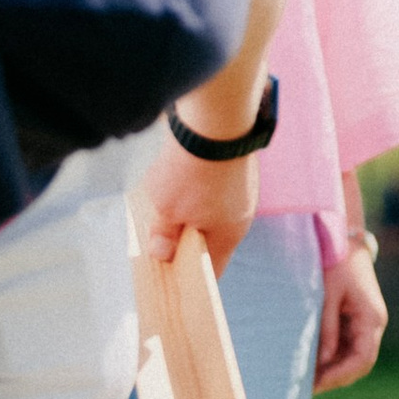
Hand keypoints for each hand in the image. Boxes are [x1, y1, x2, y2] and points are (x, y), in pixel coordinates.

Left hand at [136, 137, 260, 272]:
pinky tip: (176, 176)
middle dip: (184, 238)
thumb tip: (162, 253)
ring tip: (163, 202)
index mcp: (229, 234)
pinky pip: (212, 186)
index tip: (169, 277)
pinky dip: (195, 187)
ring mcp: (241, 187)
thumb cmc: (192, 173)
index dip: (190, 276)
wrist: (216, 121)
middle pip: (210, 237)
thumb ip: (164, 234)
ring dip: (188, 209)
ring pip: (211, 209)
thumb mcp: (168, 210)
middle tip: (157, 235)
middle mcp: (241, 213)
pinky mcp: (233, 165)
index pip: (212, 268)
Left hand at [311, 240, 387, 393]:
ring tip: (306, 378)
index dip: (340, 375)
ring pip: (354, 357)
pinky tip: (312, 362)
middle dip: (336, 377)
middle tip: (306, 388)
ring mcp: (366, 323)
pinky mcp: (356, 320)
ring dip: (333, 369)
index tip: (316, 385)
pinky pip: (347, 346)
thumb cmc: (336, 263)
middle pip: (360, 363)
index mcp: (372, 318)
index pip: (363, 359)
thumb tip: (323, 361)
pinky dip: (332, 357)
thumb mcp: (328, 294)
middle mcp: (373, 324)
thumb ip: (327, 328)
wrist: (345, 240)